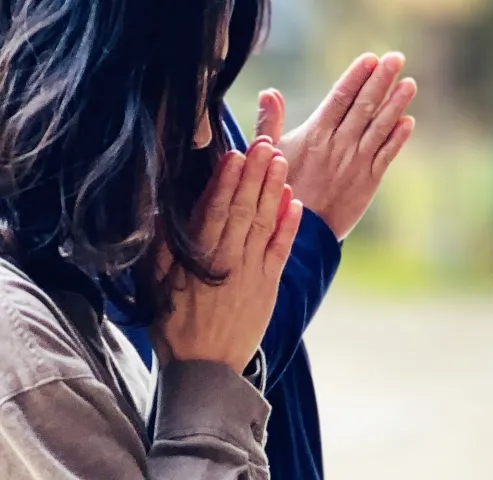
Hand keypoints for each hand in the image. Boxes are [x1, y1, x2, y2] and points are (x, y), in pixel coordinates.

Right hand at [151, 138, 301, 372]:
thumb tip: (163, 213)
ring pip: (265, 224)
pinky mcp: (269, 286)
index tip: (235, 154)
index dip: (227, 181)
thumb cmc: (175, 326)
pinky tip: (295, 203)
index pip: (215, 210)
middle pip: (244, 209)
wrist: (206, 370)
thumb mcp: (155, 288)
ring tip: (280, 161)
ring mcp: (253, 272)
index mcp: (200, 259)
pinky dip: (289, 226)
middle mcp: (230, 260)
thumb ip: (161, 250)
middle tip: (265, 142)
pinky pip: (281, 251)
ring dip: (273, 191)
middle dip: (255, 174)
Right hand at [255, 52, 416, 239]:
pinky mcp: (368, 181)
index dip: (356, 76)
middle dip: (381, 80)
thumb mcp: (269, 154)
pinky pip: (386, 155)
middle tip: (396, 58)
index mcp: (316, 134)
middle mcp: (340, 144)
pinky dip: (398, 138)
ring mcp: (357, 162)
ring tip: (409, 83)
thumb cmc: (283, 189)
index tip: (370, 58)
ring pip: (380, 127)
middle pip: (364, 106)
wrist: (302, 231)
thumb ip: (270, 122)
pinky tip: (408, 121)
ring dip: (396, 104)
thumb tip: (268, 93)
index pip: (340, 97)